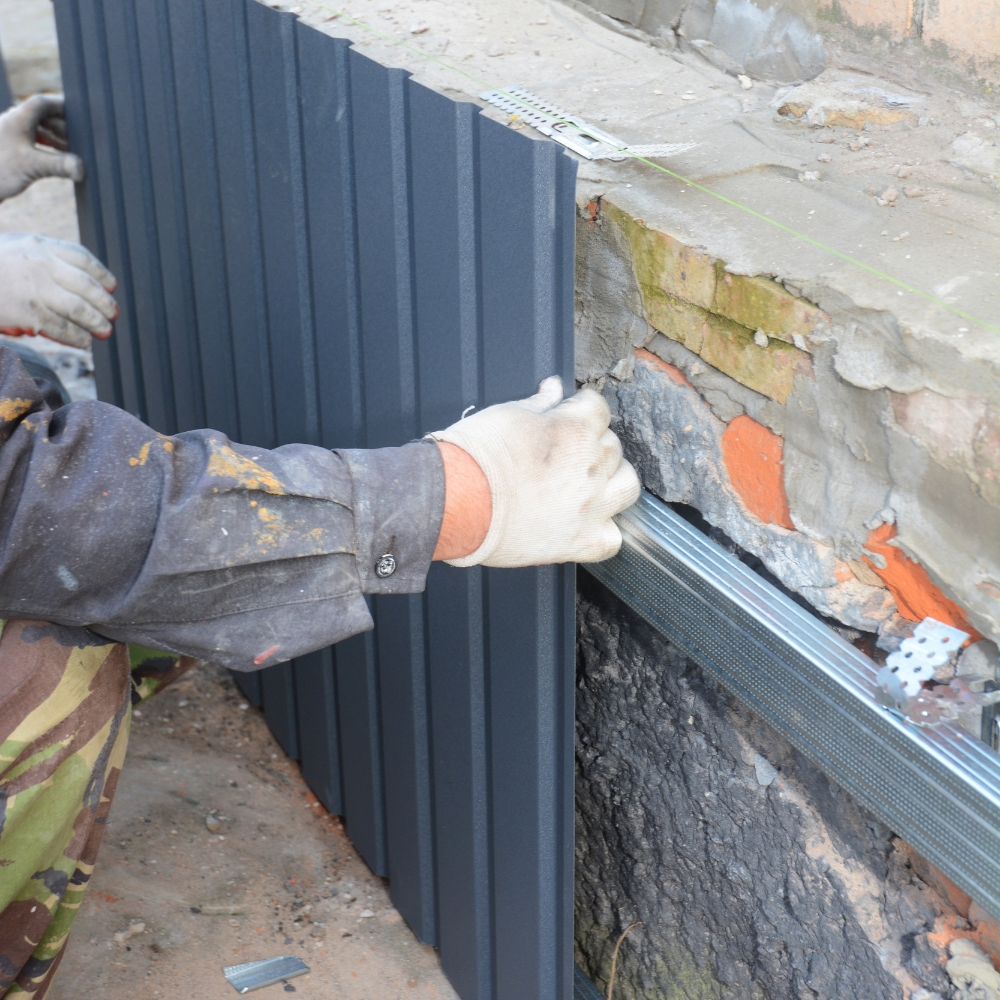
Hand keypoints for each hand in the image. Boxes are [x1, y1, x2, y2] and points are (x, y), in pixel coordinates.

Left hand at [0, 95, 84, 200]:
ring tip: (71, 151)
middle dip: (62, 126)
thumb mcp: (32, 166)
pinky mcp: (8, 148)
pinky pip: (31, 140)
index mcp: (18, 117)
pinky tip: (54, 158)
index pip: (44, 102)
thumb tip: (83, 168)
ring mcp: (9, 134)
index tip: (80, 116)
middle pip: (43, 115)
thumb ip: (60, 165)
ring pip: (37, 128)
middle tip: (80, 140)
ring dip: (55, 137)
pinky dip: (45, 146)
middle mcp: (13, 121)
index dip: (63, 107)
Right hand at [0, 233, 116, 347]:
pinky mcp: (28, 313)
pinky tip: (84, 342)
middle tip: (114, 314)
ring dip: (96, 323)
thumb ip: (41, 258)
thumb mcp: (13, 248)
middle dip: (105, 303)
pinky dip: (77, 337)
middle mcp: (41, 265)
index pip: (82, 258)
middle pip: (87, 286)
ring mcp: (35, 289)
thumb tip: (73, 278)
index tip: (112, 286)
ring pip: (79, 309)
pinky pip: (61, 328)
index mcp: (38, 245)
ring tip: (105, 332)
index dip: (101, 275)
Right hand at [429, 376, 640, 566]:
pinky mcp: (581, 542)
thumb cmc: (474, 456)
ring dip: (614, 480)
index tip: (568, 416)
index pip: (598, 407)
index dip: (580, 409)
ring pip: (628, 486)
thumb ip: (540, 403)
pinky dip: (603, 531)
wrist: (452, 500)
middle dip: (593, 445)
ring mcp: (590, 506)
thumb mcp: (507, 415)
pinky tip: (584, 524)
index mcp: (575, 429)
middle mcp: (590, 467)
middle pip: (613, 446)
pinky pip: (613, 539)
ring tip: (589, 484)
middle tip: (566, 454)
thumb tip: (554, 388)